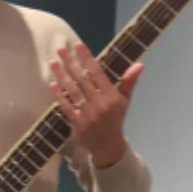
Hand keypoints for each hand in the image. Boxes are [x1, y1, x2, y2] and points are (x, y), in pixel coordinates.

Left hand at [49, 40, 143, 166]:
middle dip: (71, 62)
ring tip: (53, 62)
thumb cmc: (115, 120)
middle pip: (82, 79)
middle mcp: (99, 103)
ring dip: (62, 75)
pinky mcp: (77, 123)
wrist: (108, 146)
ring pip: (73, 91)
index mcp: (112, 96)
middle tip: (60, 49)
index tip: (77, 45)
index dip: (87, 58)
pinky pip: (67, 107)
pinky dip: (59, 95)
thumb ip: (129, 81)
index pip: (98, 72)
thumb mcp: (124, 101)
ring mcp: (87, 114)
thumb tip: (140, 64)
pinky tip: (52, 84)